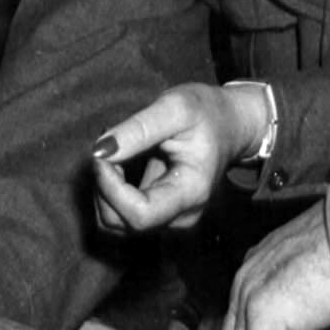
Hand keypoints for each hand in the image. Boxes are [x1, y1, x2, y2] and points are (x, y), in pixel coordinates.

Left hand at [91, 83, 269, 233]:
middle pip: (121, 222)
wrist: (230, 125)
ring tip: (116, 151)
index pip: (139, 214)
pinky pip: (119, 214)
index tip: (103, 151)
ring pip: (114, 222)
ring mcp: (170, 220)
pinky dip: (110, 191)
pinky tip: (120, 163)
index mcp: (192, 193)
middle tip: (109, 144)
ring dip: (103, 189)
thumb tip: (99, 150)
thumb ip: (139, 128)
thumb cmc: (207, 113)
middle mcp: (181, 217)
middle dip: (103, 185)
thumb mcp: (176, 107)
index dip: (110, 187)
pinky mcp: (159, 217)